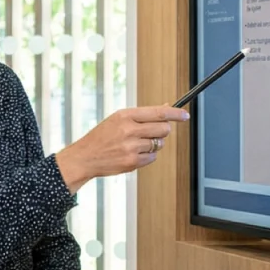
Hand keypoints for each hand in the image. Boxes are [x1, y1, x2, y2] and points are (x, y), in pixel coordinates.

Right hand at [56, 106, 189, 191]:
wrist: (84, 157)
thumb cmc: (101, 137)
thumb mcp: (117, 119)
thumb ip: (142, 115)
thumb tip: (167, 108)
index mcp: (124, 116)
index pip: (158, 112)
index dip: (175, 113)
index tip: (185, 115)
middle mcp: (128, 130)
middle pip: (164, 129)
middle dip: (163, 131)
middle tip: (153, 133)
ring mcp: (130, 147)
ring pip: (159, 144)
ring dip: (153, 144)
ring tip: (135, 144)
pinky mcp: (132, 162)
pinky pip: (152, 157)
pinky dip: (147, 156)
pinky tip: (132, 154)